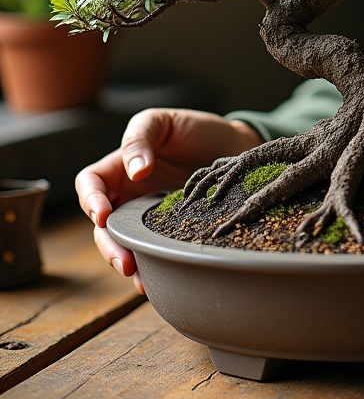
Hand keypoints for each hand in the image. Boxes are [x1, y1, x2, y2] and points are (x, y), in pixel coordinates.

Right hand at [75, 108, 260, 291]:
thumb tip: (134, 172)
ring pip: (127, 242)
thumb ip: (142, 137)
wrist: (238, 144)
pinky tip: (160, 276)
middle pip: (104, 225)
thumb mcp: (164, 122)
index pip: (91, 184)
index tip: (103, 216)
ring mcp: (151, 213)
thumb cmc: (197, 129)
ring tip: (139, 276)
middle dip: (109, 245)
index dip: (91, 200)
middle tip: (124, 260)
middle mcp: (131, 193)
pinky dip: (155, 264)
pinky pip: (157, 248)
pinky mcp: (173, 227)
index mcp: (121, 166)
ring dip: (129, 260)